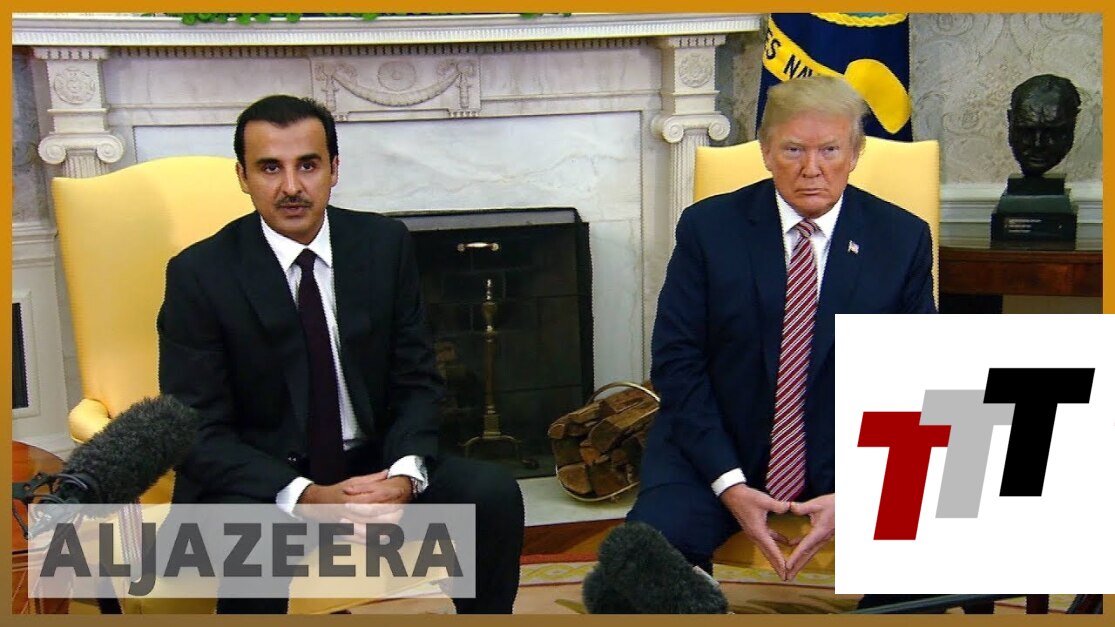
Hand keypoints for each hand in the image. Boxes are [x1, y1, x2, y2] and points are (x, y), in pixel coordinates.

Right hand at [294, 471, 410, 539]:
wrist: (316, 504)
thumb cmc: (336, 492)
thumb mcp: (352, 481)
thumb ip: (370, 479)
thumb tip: (387, 473)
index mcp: (351, 498)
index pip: (373, 499)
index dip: (388, 498)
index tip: (399, 494)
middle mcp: (348, 512)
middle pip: (372, 517)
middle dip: (389, 515)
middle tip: (400, 511)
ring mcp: (346, 524)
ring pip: (368, 530)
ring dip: (384, 528)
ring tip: (396, 523)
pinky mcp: (344, 533)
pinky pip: (360, 540)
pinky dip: (373, 540)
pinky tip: (384, 537)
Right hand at [719, 483, 791, 579]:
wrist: (733, 494)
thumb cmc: (747, 497)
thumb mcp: (764, 500)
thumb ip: (779, 506)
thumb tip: (790, 508)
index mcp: (758, 531)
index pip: (771, 549)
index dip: (779, 561)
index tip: (785, 571)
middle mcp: (755, 535)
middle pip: (768, 554)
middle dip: (777, 566)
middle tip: (786, 577)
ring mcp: (754, 533)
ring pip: (767, 548)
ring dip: (775, 557)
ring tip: (784, 566)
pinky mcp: (755, 528)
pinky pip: (767, 539)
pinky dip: (776, 542)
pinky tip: (786, 542)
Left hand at [784, 493, 833, 580]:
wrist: (849, 506)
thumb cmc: (834, 504)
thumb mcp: (818, 503)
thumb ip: (802, 507)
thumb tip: (789, 507)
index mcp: (819, 532)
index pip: (805, 547)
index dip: (795, 557)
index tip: (787, 566)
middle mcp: (822, 539)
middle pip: (807, 556)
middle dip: (797, 567)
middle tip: (787, 577)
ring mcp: (823, 539)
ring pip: (809, 552)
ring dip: (799, 561)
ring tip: (790, 570)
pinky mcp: (823, 536)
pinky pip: (811, 545)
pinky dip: (802, 549)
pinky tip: (792, 545)